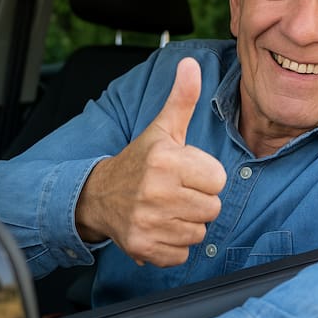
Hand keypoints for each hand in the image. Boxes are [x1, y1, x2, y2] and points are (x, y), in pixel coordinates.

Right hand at [76, 57, 226, 266]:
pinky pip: (182, 254)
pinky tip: (159, 227)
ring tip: (167, 208)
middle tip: (176, 192)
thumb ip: (182, 99)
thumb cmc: (139, 161)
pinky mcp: (143, 247)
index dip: (205, 176)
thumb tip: (190, 63)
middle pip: (212, 208)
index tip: (185, 172)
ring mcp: (148, 222)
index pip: (218, 179)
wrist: (98, 195)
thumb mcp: (162, 128)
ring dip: (187, 223)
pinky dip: (174, 245)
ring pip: (199, 232)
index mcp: (166, 160)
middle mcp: (155, 191)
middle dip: (199, 201)